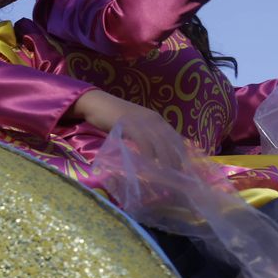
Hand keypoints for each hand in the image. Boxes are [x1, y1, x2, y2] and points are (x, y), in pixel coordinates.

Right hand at [72, 90, 189, 167]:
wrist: (97, 103)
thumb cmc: (114, 116)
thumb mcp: (135, 124)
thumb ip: (145, 135)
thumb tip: (154, 155)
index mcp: (156, 118)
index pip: (174, 137)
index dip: (179, 152)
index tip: (181, 166)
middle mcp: (153, 119)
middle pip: (169, 141)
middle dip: (174, 158)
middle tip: (175, 174)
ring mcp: (141, 121)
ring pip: (158, 142)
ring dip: (163, 159)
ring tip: (164, 173)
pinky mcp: (130, 124)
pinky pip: (142, 141)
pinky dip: (147, 153)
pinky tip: (148, 163)